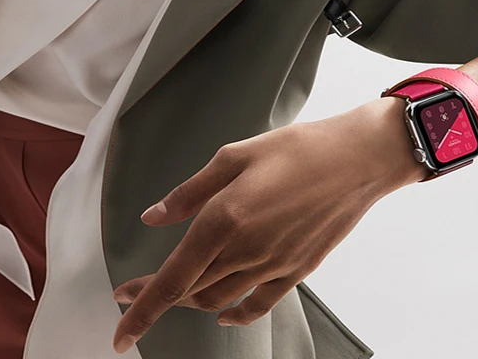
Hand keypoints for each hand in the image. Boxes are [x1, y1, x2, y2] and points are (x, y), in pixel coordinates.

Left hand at [110, 100, 407, 353]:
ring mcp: (273, 266)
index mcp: (224, 219)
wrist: (357, 160)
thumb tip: (154, 216)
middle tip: (134, 291)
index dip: (142, 307)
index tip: (120, 328)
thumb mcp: (235, 155)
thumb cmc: (297, 149)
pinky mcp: (296, 271)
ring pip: (218, 300)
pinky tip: (222, 311)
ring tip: (176, 287)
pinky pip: (256, 305)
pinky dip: (233, 313)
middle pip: (191, 291)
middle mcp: (246, 251)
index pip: (172, 277)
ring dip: (191, 299)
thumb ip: (190, 191)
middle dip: (157, 296)